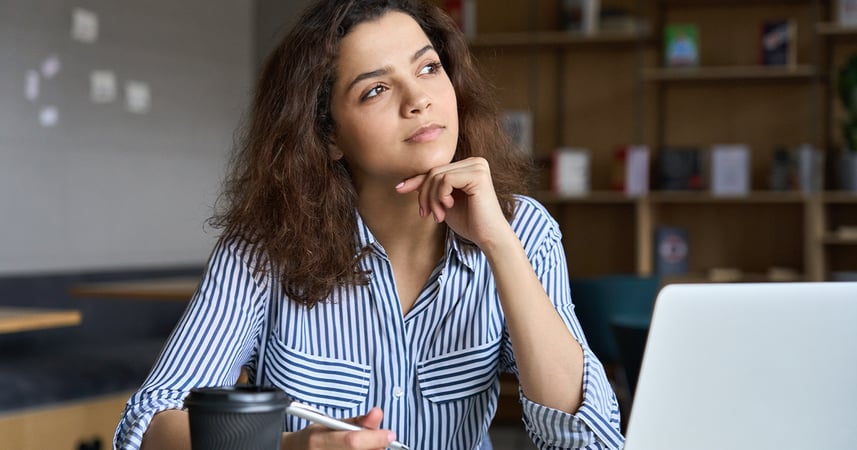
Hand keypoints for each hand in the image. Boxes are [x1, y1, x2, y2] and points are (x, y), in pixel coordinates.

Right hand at [282, 407, 396, 449]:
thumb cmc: (314, 438)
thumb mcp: (330, 424)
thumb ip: (356, 422)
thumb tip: (377, 414)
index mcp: (318, 440)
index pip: (352, 441)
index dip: (375, 438)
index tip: (390, 434)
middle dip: (376, 446)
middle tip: (380, 440)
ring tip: (366, 445)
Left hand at [395, 157, 510, 249]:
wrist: (488, 237)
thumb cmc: (469, 222)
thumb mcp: (442, 202)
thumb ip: (430, 189)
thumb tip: (404, 182)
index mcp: (467, 166)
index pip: (435, 169)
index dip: (416, 180)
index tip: (399, 189)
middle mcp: (474, 162)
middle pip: (434, 171)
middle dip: (424, 195)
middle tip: (426, 214)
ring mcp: (477, 166)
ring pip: (437, 175)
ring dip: (432, 199)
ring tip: (438, 215)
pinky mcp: (477, 175)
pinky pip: (445, 179)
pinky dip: (440, 196)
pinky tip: (448, 207)